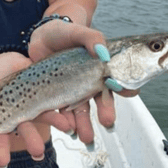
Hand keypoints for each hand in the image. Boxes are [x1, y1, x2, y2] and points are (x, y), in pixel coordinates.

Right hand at [0, 52, 72, 167]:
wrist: (16, 57)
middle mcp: (10, 121)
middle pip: (6, 137)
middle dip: (4, 150)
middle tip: (3, 161)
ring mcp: (28, 114)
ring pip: (30, 129)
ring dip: (34, 139)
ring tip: (38, 150)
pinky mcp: (44, 104)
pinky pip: (53, 114)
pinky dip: (60, 120)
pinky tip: (66, 124)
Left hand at [28, 19, 138, 133]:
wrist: (40, 37)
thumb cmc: (63, 32)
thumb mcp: (78, 31)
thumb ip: (92, 38)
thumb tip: (103, 54)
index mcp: (99, 66)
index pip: (116, 79)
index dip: (123, 87)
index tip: (127, 92)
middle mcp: (89, 81)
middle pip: (100, 99)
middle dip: (105, 111)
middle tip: (107, 120)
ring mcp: (72, 89)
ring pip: (81, 109)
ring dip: (85, 123)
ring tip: (86, 135)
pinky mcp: (56, 94)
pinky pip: (61, 110)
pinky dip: (65, 120)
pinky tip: (67, 127)